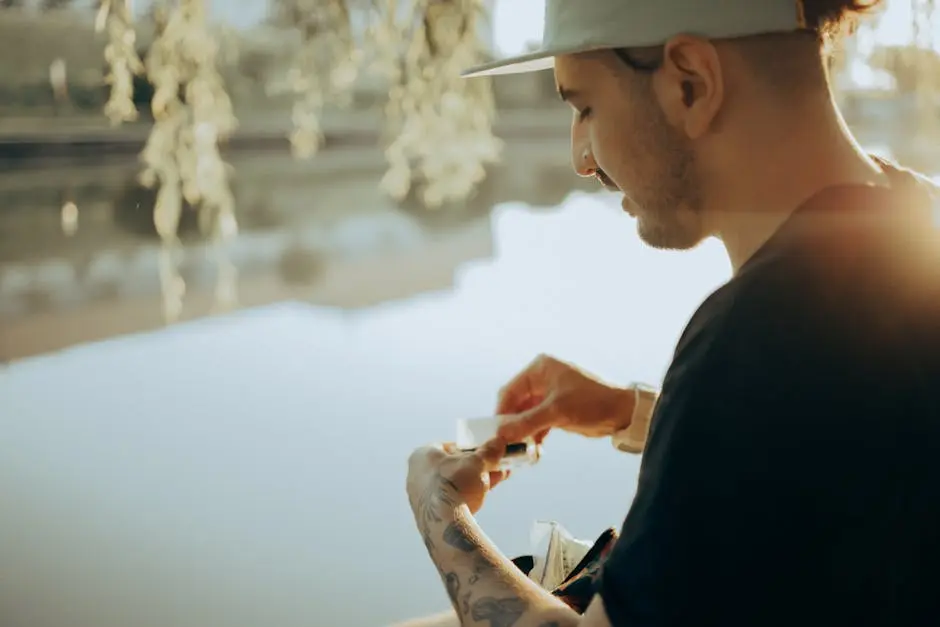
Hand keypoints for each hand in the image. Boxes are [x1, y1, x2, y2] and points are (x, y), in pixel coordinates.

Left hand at [406, 439, 509, 516]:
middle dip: (476, 467)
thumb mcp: (478, 462)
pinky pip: (449, 501)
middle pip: (452, 467)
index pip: (447, 446)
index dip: (469, 448)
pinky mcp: (427, 515)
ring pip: (452, 485)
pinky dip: (465, 497)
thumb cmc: (456, 486)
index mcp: (421, 455)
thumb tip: (499, 442)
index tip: (484, 452)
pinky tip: (483, 496)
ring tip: (496, 480)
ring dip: (475, 481)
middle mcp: (415, 475)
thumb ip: (489, 451)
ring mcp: (420, 497)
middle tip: (494, 467)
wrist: (446, 525)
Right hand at [496, 354, 634, 442]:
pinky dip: (535, 434)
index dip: (501, 412)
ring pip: (526, 415)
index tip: (496, 433)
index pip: (510, 391)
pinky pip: (538, 422)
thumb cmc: (592, 401)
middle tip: (506, 445)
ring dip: (524, 432)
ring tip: (521, 450)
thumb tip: (502, 434)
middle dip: (512, 425)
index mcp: (540, 368)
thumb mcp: (557, 412)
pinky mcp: (558, 408)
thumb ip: (527, 423)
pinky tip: (534, 450)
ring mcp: (550, 394)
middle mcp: (542, 378)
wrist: (623, 411)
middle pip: (516, 404)